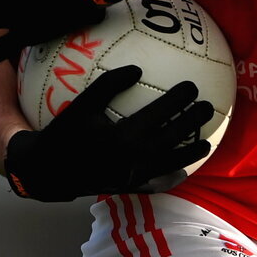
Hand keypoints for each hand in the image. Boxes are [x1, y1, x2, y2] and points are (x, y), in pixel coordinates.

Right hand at [5, 66, 213, 201]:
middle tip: (208, 107)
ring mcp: (134, 176)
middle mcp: (134, 157)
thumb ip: (109, 84)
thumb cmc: (65, 132)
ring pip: (171, 163)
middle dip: (193, 122)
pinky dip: (172, 177)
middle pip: (173, 137)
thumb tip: (137, 69)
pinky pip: (156, 182)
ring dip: (190, 152)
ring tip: (206, 143)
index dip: (180, 99)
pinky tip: (183, 171)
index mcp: (125, 136)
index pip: (162, 113)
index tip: (192, 86)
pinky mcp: (128, 188)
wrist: (48, 172)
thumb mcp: (82, 104)